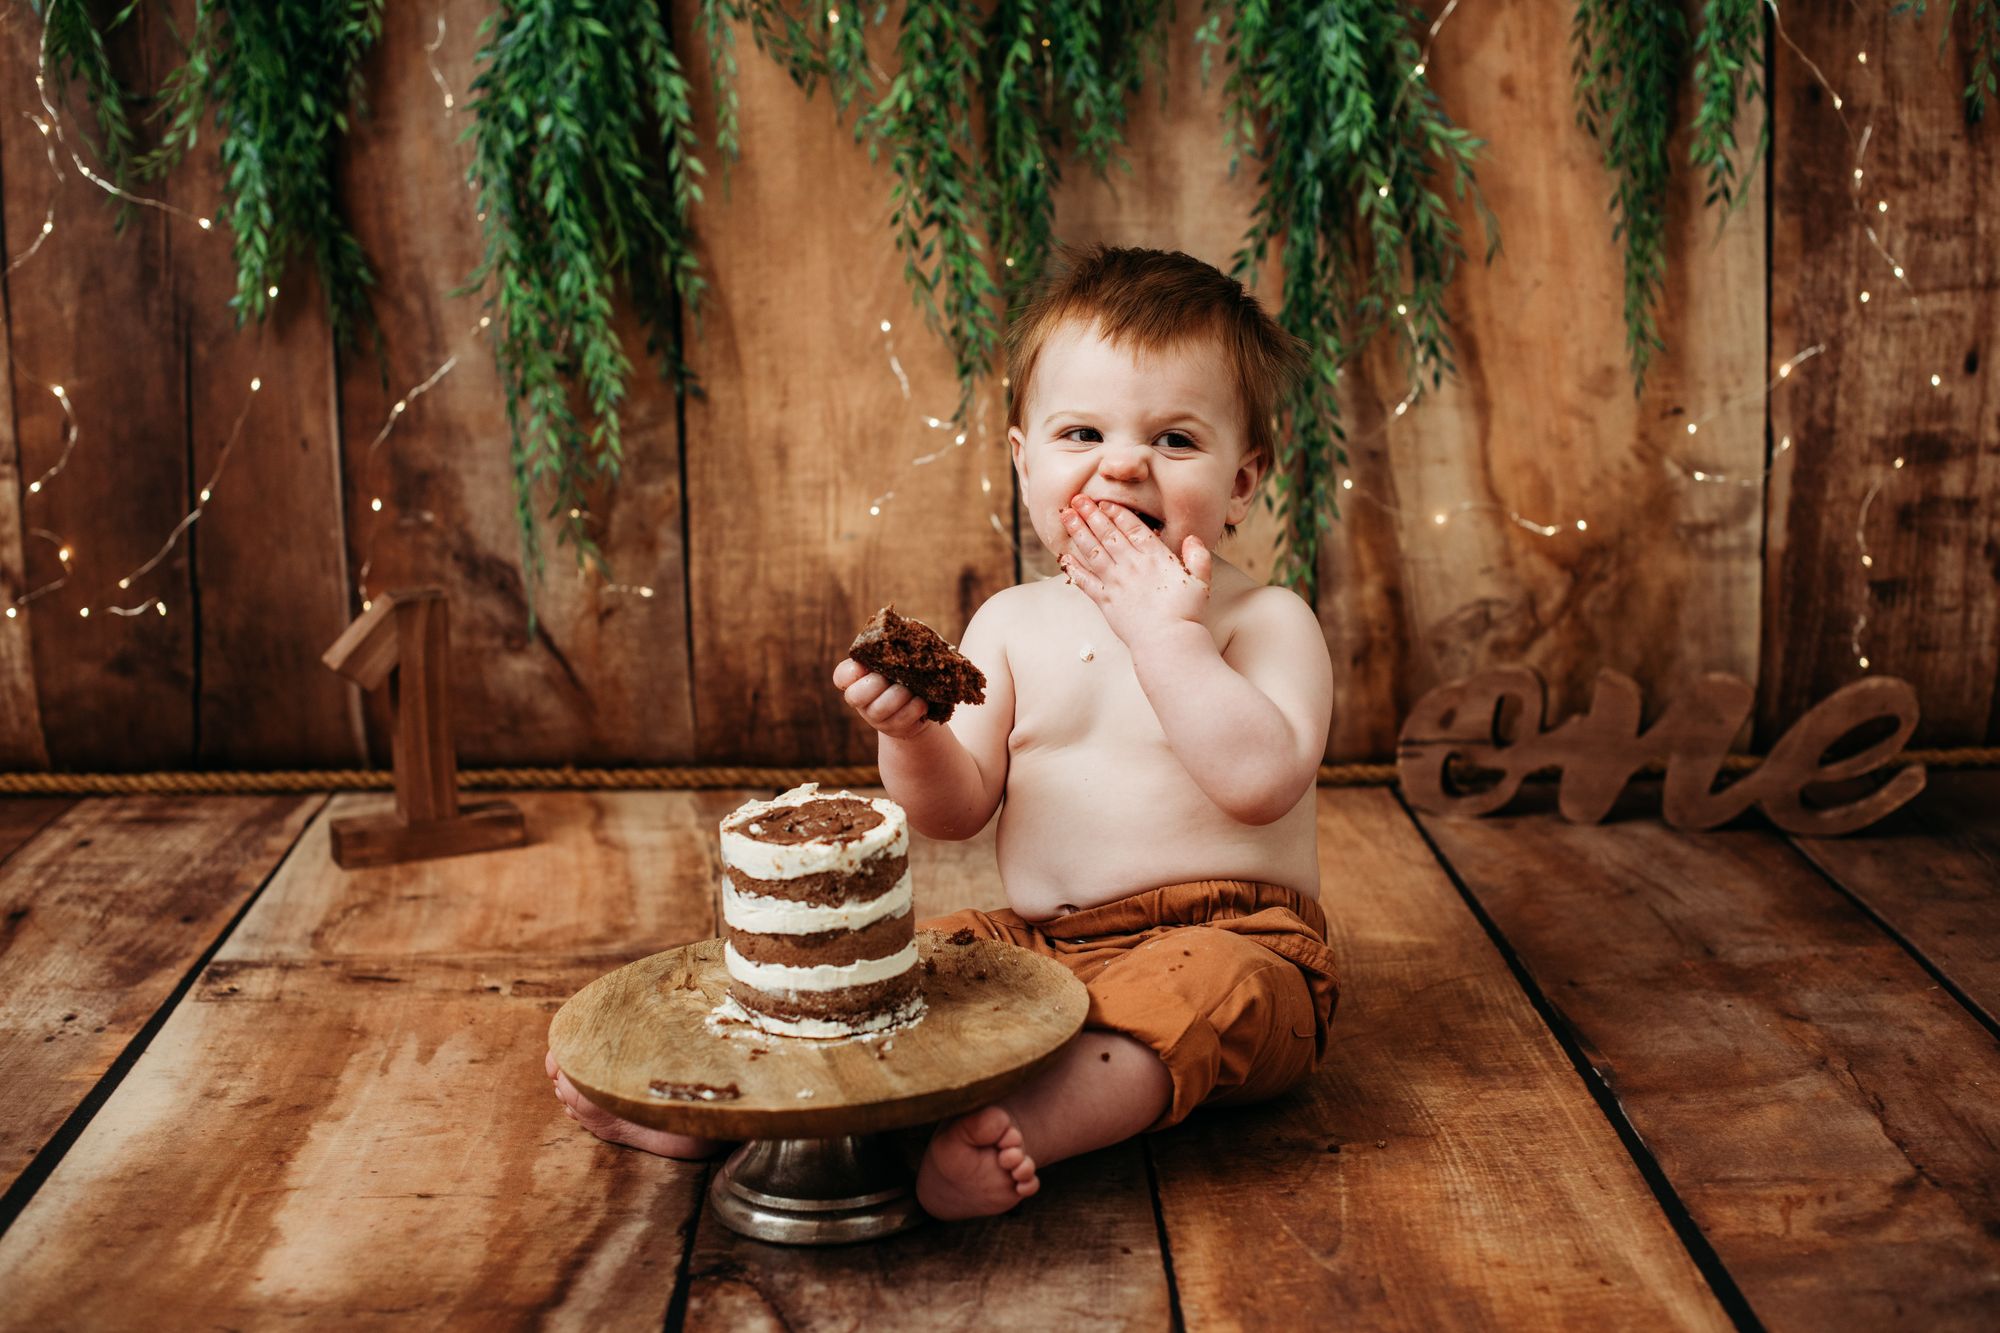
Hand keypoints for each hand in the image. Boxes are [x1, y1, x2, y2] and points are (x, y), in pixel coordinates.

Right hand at [833, 657, 932, 740]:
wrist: (919, 702)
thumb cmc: (903, 672)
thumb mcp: (894, 660)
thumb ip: (891, 650)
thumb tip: (904, 634)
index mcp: (857, 679)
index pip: (841, 676)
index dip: (851, 671)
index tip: (865, 665)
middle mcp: (862, 701)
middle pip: (855, 696)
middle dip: (875, 684)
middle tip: (891, 676)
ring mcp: (877, 717)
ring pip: (880, 709)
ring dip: (899, 695)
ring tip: (911, 688)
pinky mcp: (894, 728)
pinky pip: (902, 719)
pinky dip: (914, 707)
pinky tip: (922, 700)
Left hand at [1058, 495, 1210, 648]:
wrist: (1168, 642)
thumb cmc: (1187, 613)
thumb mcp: (1201, 581)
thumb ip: (1198, 556)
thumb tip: (1193, 537)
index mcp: (1155, 557)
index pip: (1133, 528)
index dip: (1117, 513)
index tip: (1104, 502)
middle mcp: (1132, 565)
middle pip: (1108, 533)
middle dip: (1091, 514)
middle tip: (1077, 499)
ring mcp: (1116, 583)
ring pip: (1093, 551)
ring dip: (1078, 532)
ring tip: (1066, 516)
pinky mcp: (1105, 601)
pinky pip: (1085, 581)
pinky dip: (1074, 568)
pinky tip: (1064, 557)